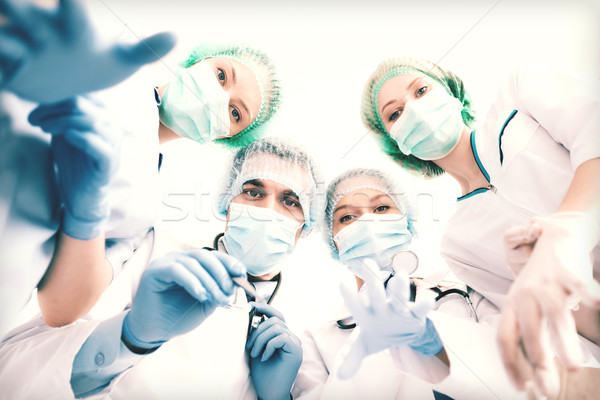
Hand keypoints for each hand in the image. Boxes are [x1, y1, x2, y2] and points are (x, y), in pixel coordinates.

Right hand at [0, 0, 174, 102]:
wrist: (72, 86)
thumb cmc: (98, 65)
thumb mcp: (123, 61)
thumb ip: (145, 49)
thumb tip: (175, 36)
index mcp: (75, 30)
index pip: (73, 9)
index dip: (70, 1)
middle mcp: (46, 32)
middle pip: (28, 13)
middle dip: (20, 7)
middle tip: (11, 0)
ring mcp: (25, 49)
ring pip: (8, 35)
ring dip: (7, 37)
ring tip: (20, 48)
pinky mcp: (13, 70)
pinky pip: (4, 61)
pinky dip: (5, 62)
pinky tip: (10, 76)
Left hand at [28, 96, 119, 239]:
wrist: (82, 192)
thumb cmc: (74, 160)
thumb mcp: (65, 130)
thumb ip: (61, 113)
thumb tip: (42, 95)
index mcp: (103, 113)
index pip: (78, 95)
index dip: (52, 100)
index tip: (33, 114)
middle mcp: (112, 125)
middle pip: (82, 105)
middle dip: (53, 110)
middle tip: (34, 120)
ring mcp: (114, 143)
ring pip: (90, 122)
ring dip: (61, 122)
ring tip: (44, 129)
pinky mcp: (110, 162)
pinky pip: (99, 146)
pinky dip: (81, 138)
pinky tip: (66, 137)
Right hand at [122, 250, 244, 349]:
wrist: (155, 331)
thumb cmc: (179, 316)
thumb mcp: (206, 303)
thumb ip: (220, 290)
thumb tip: (238, 281)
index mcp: (192, 263)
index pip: (214, 256)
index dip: (229, 263)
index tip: (242, 274)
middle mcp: (179, 259)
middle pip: (206, 256)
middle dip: (221, 274)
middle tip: (228, 292)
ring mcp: (166, 262)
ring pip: (194, 263)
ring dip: (209, 281)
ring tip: (216, 299)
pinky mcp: (154, 271)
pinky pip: (177, 270)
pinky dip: (192, 282)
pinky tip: (201, 295)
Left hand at [247, 302, 301, 399]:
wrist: (269, 392)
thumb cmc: (262, 373)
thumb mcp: (256, 348)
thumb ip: (256, 333)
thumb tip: (251, 313)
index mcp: (282, 335)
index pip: (277, 315)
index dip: (264, 308)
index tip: (250, 306)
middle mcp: (291, 337)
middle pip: (275, 320)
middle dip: (257, 331)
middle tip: (249, 347)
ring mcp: (296, 344)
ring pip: (277, 327)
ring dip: (260, 340)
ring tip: (255, 354)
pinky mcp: (296, 352)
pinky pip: (281, 337)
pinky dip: (269, 346)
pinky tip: (264, 358)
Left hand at [337, 259, 441, 379]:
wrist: (399, 333)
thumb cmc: (377, 334)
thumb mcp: (363, 346)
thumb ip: (351, 358)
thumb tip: (340, 375)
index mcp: (366, 314)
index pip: (355, 306)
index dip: (350, 296)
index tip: (341, 283)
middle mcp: (381, 307)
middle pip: (376, 293)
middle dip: (372, 279)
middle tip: (367, 263)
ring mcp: (398, 308)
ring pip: (399, 294)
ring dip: (399, 286)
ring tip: (400, 275)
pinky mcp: (415, 313)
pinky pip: (420, 308)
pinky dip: (425, 305)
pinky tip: (429, 301)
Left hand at [498, 212, 599, 397]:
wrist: (554, 238)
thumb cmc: (540, 279)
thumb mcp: (524, 301)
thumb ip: (527, 329)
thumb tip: (534, 367)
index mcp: (511, 303)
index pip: (504, 337)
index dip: (510, 363)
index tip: (519, 387)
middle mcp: (525, 294)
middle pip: (529, 331)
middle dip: (539, 362)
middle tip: (548, 388)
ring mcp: (548, 284)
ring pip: (554, 316)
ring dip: (564, 342)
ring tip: (573, 366)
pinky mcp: (569, 274)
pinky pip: (581, 289)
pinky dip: (592, 298)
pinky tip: (598, 304)